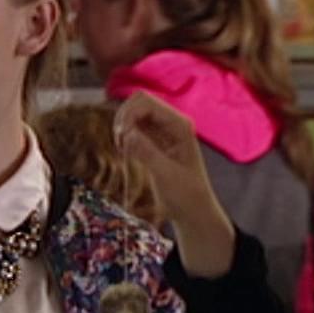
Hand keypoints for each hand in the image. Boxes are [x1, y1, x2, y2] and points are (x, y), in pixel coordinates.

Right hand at [114, 93, 237, 276]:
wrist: (193, 210)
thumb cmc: (185, 195)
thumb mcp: (165, 175)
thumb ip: (147, 152)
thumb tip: (127, 134)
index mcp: (179, 125)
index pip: (146, 102)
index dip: (128, 115)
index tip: (122, 139)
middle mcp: (171, 122)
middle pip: (137, 102)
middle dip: (123, 119)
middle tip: (120, 144)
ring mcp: (162, 130)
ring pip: (133, 113)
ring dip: (122, 128)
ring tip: (123, 150)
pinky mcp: (153, 140)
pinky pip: (133, 127)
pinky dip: (125, 136)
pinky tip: (126, 153)